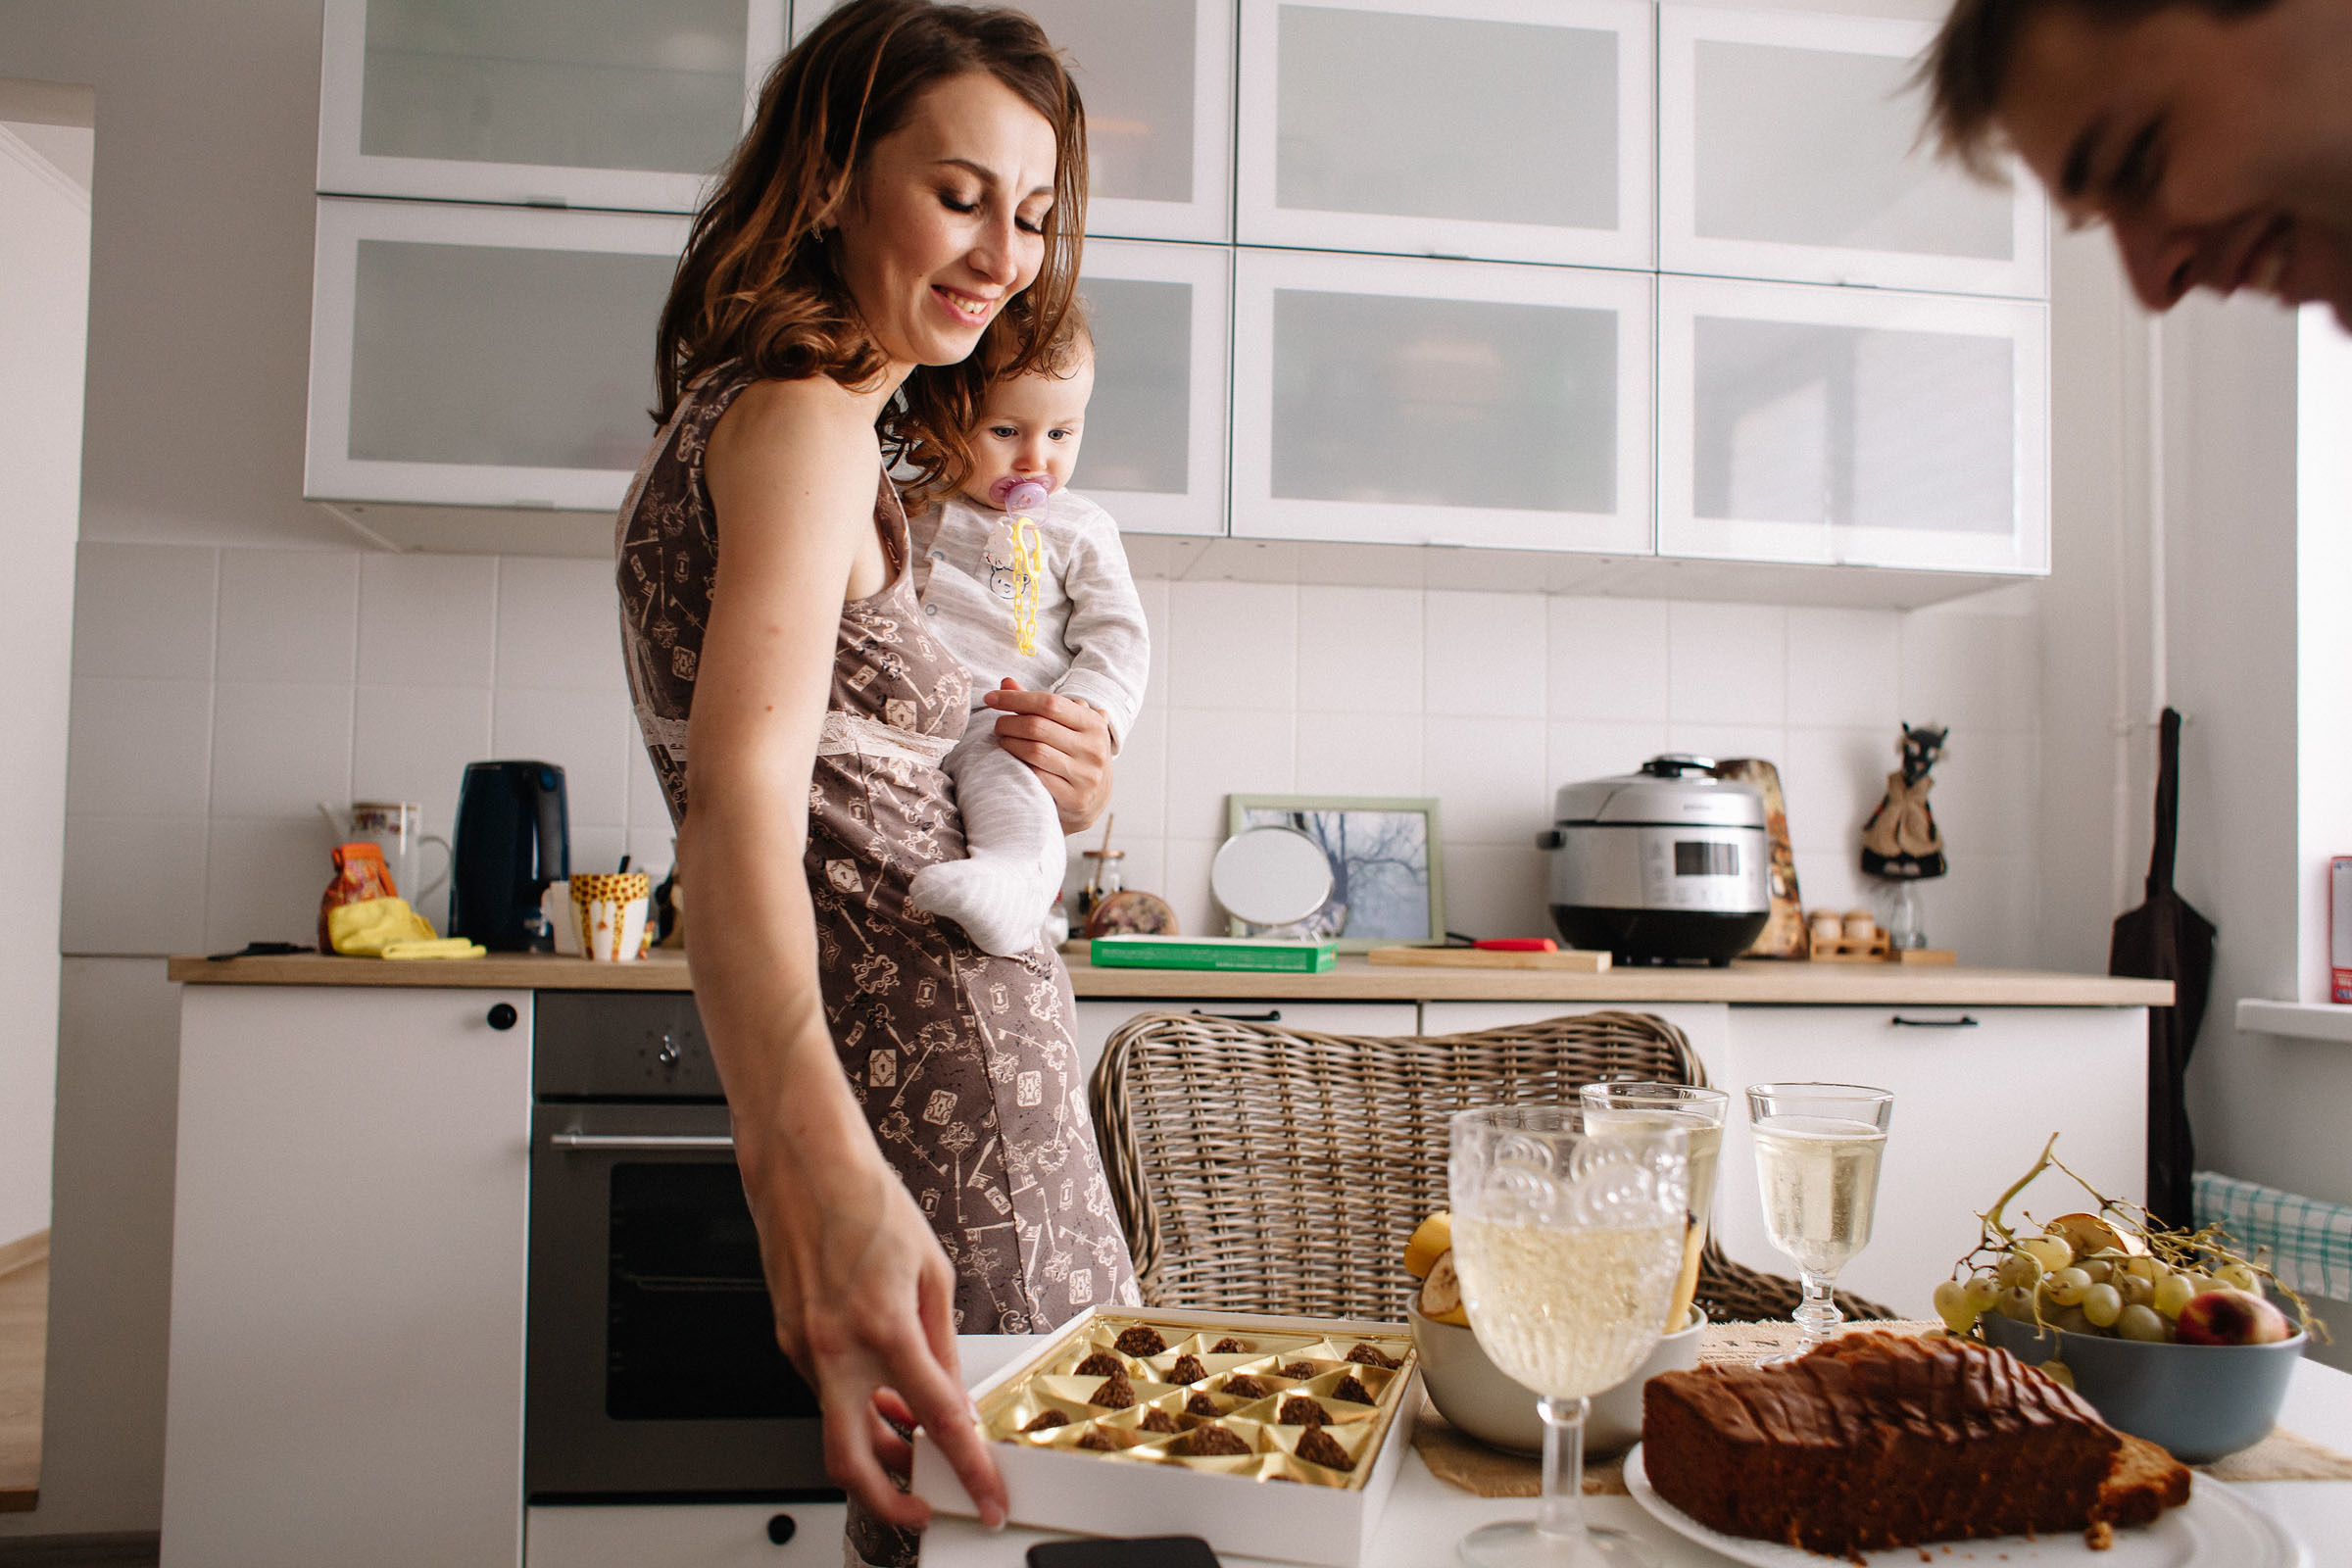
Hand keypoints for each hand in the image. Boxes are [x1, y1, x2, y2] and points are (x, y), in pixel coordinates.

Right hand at [744, 1147, 1006, 1531]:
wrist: (805, 1167)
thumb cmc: (867, 1203)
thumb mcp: (932, 1272)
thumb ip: (942, 1344)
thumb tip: (953, 1395)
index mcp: (883, 1328)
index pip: (934, 1421)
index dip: (966, 1469)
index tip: (984, 1495)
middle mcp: (835, 1348)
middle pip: (851, 1462)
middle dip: (887, 1503)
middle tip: (922, 1507)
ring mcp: (803, 1349)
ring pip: (837, 1429)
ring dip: (875, 1446)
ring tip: (910, 1438)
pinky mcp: (788, 1341)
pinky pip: (825, 1394)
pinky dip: (855, 1406)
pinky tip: (881, 1392)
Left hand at [984, 679, 1113, 833]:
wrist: (1094, 798)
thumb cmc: (1075, 753)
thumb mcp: (1066, 725)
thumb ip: (1038, 705)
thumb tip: (1006, 682)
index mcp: (1094, 724)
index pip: (1049, 703)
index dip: (1016, 698)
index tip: (991, 698)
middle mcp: (1094, 748)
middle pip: (1038, 726)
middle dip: (1009, 722)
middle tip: (998, 724)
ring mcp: (1086, 775)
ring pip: (1035, 751)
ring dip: (1010, 743)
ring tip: (1003, 740)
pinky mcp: (1075, 798)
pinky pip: (1037, 776)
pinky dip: (1019, 765)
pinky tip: (1012, 760)